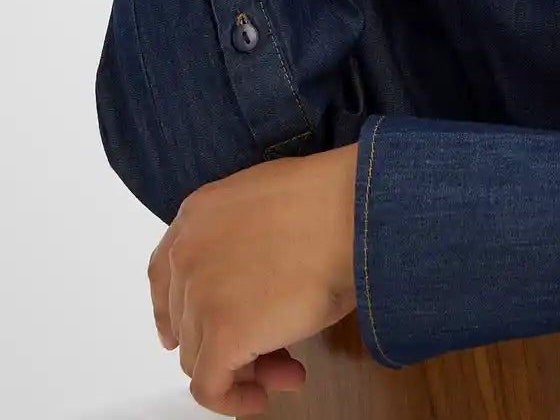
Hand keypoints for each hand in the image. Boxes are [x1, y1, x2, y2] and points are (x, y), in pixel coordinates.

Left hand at [147, 142, 359, 415]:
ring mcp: (199, 295)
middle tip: (276, 350)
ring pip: (200, 355)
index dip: (175, 311)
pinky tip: (264, 396)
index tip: (191, 333)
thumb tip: (255, 287)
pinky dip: (233, 400)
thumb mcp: (270, 207)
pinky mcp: (221, 334)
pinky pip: (210, 387)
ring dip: (243, 367)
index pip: (164, 274)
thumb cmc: (330, 203)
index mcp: (197, 215)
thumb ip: (243, 242)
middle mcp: (187, 254)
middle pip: (189, 320)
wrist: (351, 212)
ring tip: (289, 369)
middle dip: (229, 340)